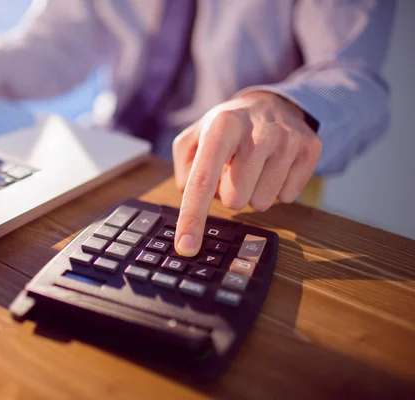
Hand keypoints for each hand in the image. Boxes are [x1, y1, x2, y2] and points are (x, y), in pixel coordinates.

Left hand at [172, 91, 321, 256]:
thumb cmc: (227, 129)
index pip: (203, 180)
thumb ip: (185, 167)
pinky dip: (276, 188)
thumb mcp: (195, 137)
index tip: (186, 248)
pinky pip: (288, 197)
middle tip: (234, 170)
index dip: (193, 218)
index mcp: (222, 126)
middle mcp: (257, 131)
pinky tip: (274, 166)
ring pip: (262, 202)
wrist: (271, 103)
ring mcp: (288, 139)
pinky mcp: (310, 149)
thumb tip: (192, 196)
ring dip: (253, 192)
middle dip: (230, 193)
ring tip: (254, 167)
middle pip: (236, 200)